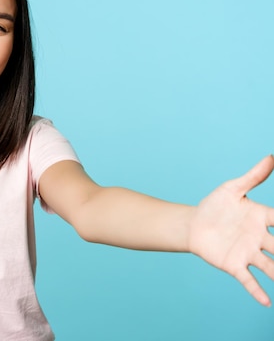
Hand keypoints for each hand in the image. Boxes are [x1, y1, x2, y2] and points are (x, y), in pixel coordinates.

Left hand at [189, 155, 273, 305]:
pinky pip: (248, 279)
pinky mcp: (234, 264)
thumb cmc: (214, 206)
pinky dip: (257, 291)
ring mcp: (249, 252)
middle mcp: (260, 238)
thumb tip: (271, 156)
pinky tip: (267, 302)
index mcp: (262, 218)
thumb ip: (252, 176)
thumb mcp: (232, 189)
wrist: (192, 224)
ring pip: (271, 266)